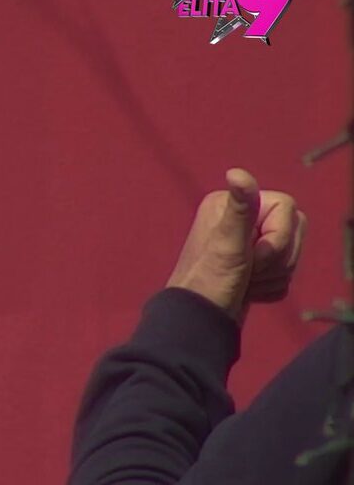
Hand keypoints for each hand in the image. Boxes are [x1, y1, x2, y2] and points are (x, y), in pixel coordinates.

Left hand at [165, 168, 305, 321]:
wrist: (200, 321)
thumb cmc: (210, 280)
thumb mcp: (227, 244)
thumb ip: (239, 209)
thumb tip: (237, 173)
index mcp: (228, 205)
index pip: (287, 207)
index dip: (279, 235)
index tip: (254, 255)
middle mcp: (237, 219)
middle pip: (293, 230)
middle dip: (277, 258)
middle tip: (250, 271)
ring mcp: (246, 243)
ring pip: (291, 253)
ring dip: (274, 275)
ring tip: (247, 283)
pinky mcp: (253, 267)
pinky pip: (284, 273)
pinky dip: (271, 287)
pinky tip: (249, 292)